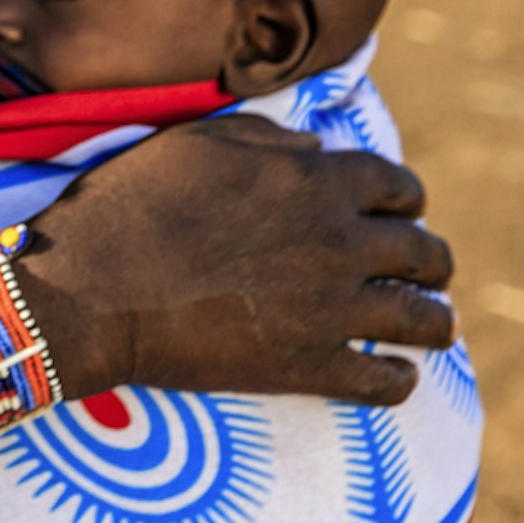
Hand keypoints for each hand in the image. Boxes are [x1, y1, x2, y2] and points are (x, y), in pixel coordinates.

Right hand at [14, 113, 454, 406]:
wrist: (90, 290)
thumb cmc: (130, 204)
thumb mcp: (194, 143)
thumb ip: (267, 140)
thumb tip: (315, 149)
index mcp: (316, 182)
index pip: (400, 186)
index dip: (404, 200)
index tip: (395, 213)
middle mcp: (341, 243)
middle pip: (426, 253)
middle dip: (430, 261)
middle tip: (420, 272)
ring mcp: (333, 309)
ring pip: (425, 320)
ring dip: (433, 321)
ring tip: (428, 327)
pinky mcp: (313, 366)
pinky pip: (388, 382)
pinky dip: (398, 380)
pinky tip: (393, 375)